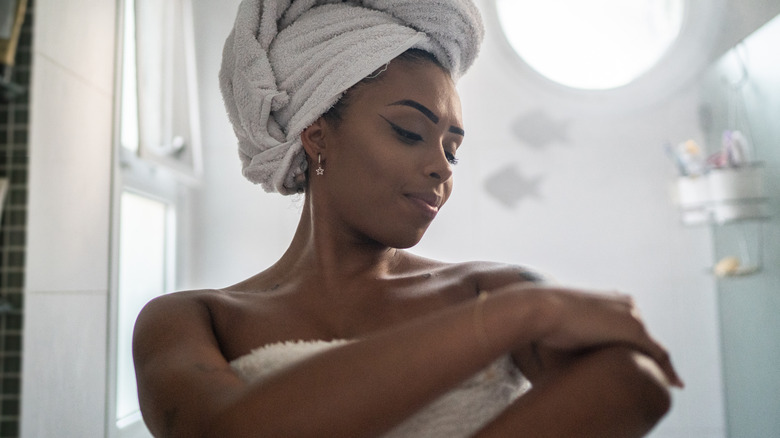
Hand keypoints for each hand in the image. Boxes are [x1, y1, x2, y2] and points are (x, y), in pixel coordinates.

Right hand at [504, 284, 683, 387]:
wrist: (541, 309)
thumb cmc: (544, 320)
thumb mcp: (565, 325)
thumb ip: (579, 334)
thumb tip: (574, 353)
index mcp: (611, 298)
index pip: (631, 325)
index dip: (637, 345)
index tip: (639, 360)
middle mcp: (627, 304)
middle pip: (645, 337)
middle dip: (650, 357)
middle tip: (660, 378)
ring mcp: (632, 316)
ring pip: (653, 347)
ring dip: (659, 366)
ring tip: (668, 384)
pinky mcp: (634, 330)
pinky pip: (658, 354)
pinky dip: (668, 370)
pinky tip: (675, 385)